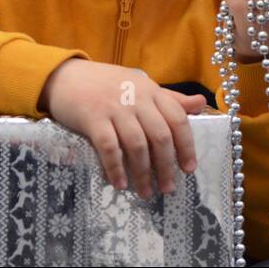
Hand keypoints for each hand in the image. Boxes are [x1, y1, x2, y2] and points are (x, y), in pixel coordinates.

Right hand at [39, 59, 206, 199]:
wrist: (67, 76)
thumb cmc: (107, 84)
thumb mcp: (142, 86)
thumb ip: (170, 98)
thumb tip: (201, 104)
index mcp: (152, 91)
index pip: (177, 119)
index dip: (186, 145)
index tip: (189, 168)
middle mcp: (137, 99)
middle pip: (160, 136)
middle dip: (166, 166)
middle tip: (168, 188)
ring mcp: (114, 108)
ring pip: (137, 144)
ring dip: (143, 172)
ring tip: (145, 192)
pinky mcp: (92, 118)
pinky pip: (108, 147)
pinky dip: (116, 168)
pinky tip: (120, 184)